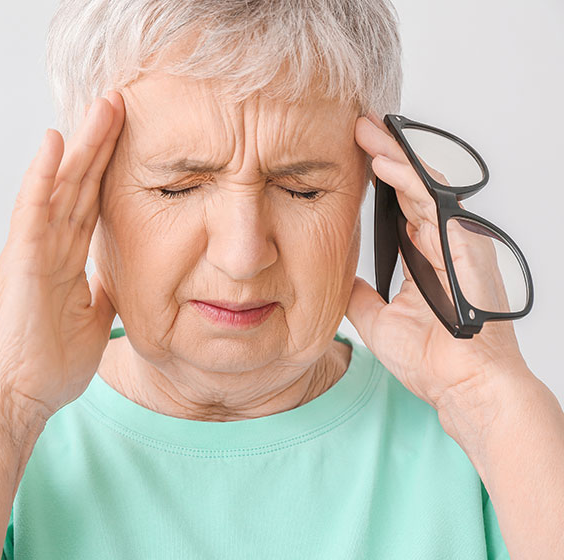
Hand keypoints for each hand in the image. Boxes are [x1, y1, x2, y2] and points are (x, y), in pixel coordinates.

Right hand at [0, 91, 125, 418]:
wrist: (19, 398)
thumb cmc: (49, 364)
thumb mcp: (92, 318)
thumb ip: (103, 289)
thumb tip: (120, 275)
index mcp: (65, 259)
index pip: (91, 203)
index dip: (109, 169)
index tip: (131, 136)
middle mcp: (48, 247)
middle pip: (78, 185)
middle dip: (100, 143)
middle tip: (120, 102)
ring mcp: (32, 252)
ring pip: (59, 187)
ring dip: (80, 146)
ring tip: (101, 107)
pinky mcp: (21, 264)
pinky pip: (33, 213)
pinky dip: (42, 177)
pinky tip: (54, 144)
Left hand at [346, 112, 529, 411]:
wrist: (462, 385)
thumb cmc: (432, 359)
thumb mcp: (377, 319)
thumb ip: (359, 294)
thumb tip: (335, 276)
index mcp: (426, 255)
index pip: (399, 204)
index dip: (378, 178)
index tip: (351, 156)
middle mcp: (443, 242)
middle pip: (411, 186)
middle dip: (384, 153)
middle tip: (357, 128)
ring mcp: (457, 241)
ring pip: (423, 185)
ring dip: (393, 156)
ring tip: (365, 131)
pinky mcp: (466, 245)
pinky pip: (434, 203)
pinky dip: (410, 179)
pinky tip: (385, 162)